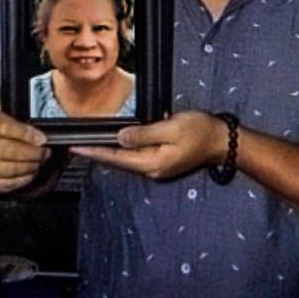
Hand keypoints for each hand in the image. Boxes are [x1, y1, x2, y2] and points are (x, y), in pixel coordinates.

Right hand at [0, 104, 49, 192]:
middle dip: (32, 153)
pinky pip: (4, 184)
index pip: (5, 127)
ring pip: (7, 169)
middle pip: (7, 151)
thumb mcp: (1, 114)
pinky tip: (29, 174)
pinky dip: (20, 181)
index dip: (26, 134)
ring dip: (28, 167)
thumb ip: (17, 117)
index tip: (41, 139)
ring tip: (38, 162)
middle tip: (44, 152)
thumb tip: (38, 128)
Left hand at [71, 111, 227, 179]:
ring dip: (110, 152)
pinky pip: (138, 155)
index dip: (94, 152)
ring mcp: (158, 167)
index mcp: (151, 163)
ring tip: (91, 144)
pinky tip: (118, 142)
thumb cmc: (200, 131)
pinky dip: (125, 149)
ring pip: (127, 159)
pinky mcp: (163, 161)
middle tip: (77, 145)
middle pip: (119, 162)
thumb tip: (120, 138)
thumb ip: (143, 134)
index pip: (116, 158)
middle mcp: (152, 169)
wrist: (223, 141)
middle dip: (98, 153)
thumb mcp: (171, 128)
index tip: (76, 148)